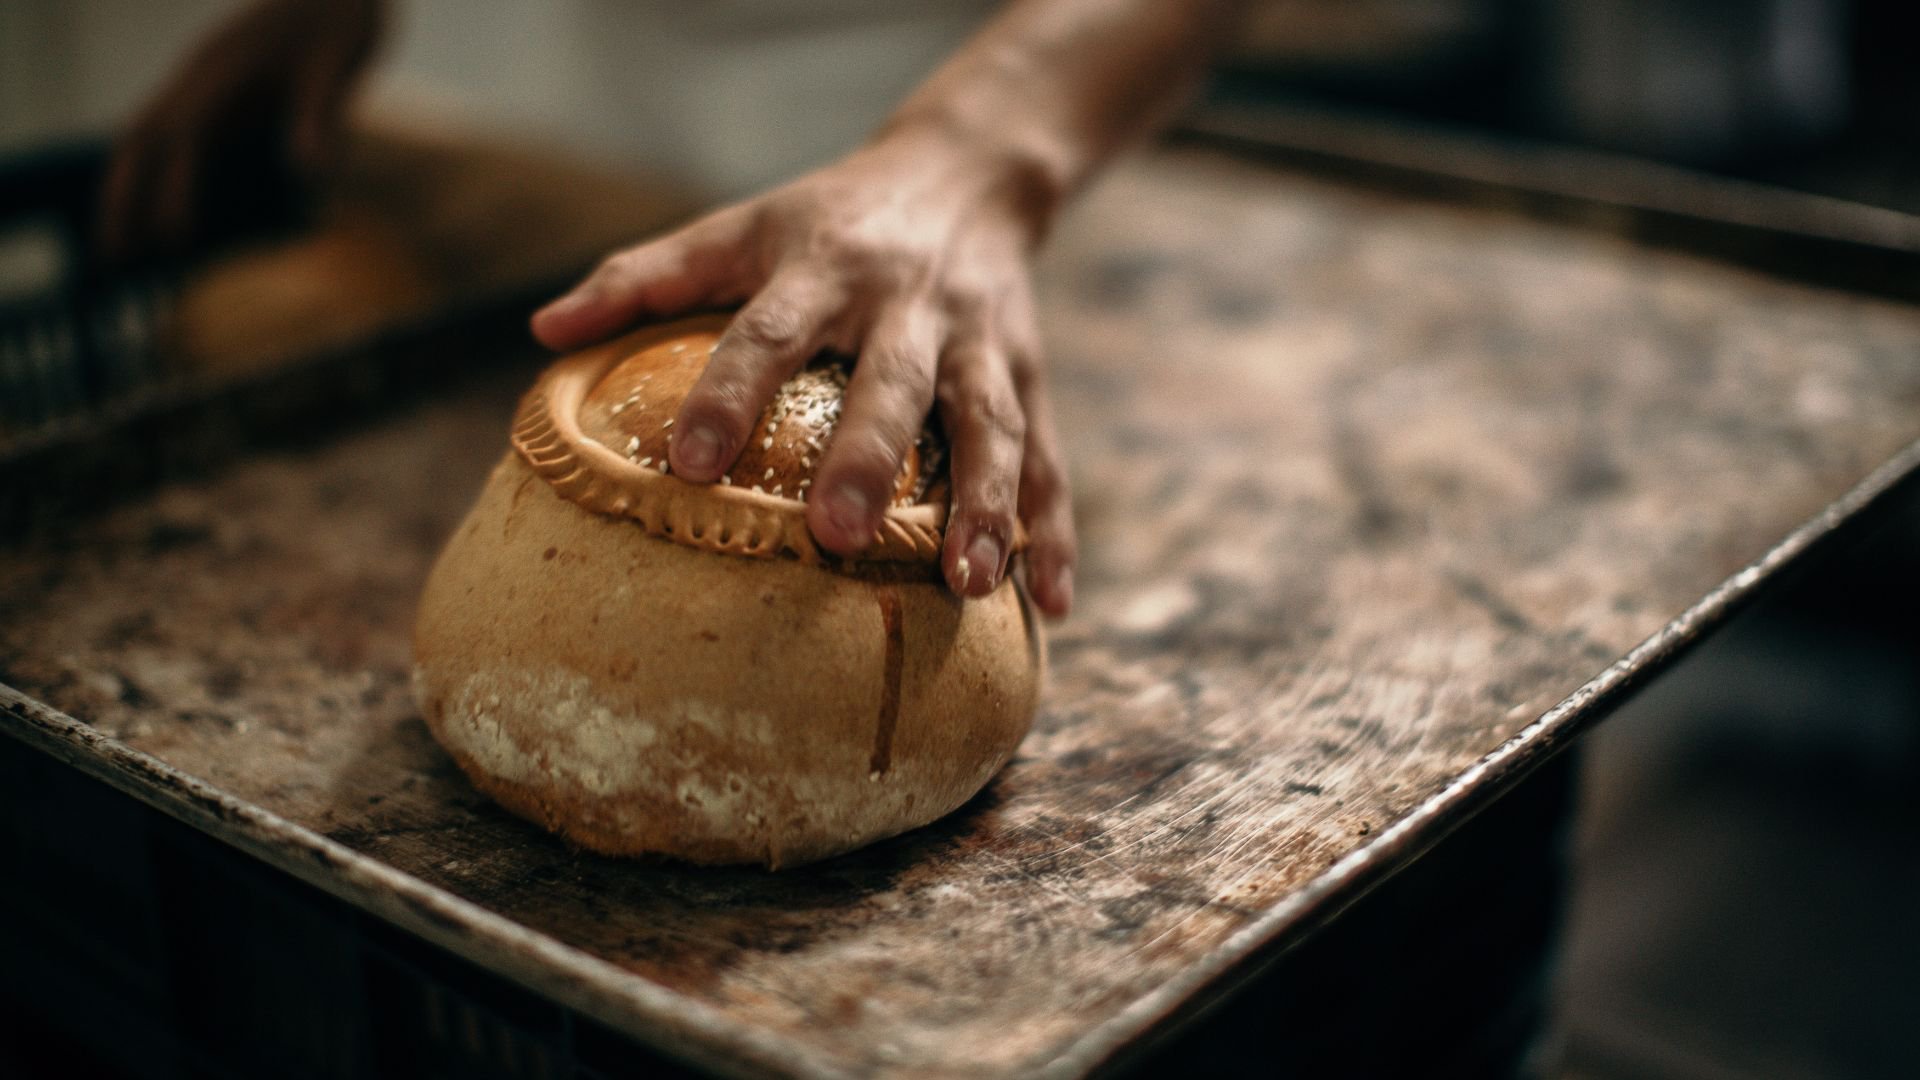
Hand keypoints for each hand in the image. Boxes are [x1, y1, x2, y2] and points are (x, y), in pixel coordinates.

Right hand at [99, 0, 382, 261]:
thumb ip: (320, 113)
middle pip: (143, 137)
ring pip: (150, 139)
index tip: (175, 236)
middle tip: (112, 255)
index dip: (173, 186)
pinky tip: (165, 220)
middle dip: (123, 194)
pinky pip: (179, 141)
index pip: (183, 134)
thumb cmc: (341, 18)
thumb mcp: (338, 62)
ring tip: (120, 252)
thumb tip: (310, 172)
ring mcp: (206, 85)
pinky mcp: (222, 95)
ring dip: (131, 190)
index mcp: (223, 68)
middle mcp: (201, 76)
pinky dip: (161, 178)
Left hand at [532, 125, 1075, 616]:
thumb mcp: (739, 225)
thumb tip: (544, 334)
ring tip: (967, 585)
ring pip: (992, 425)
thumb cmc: (827, 219)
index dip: (730, 391)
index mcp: (825, 266)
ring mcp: (980, 342)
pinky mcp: (1030, 374)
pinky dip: (1053, 530)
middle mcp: (909, 305)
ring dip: (987, 505)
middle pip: (893, 383)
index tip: (688, 464)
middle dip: (871, 456)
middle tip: (838, 532)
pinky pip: (1050, 457)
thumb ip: (644, 277)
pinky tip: (1048, 601)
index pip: (771, 330)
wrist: (966, 173)